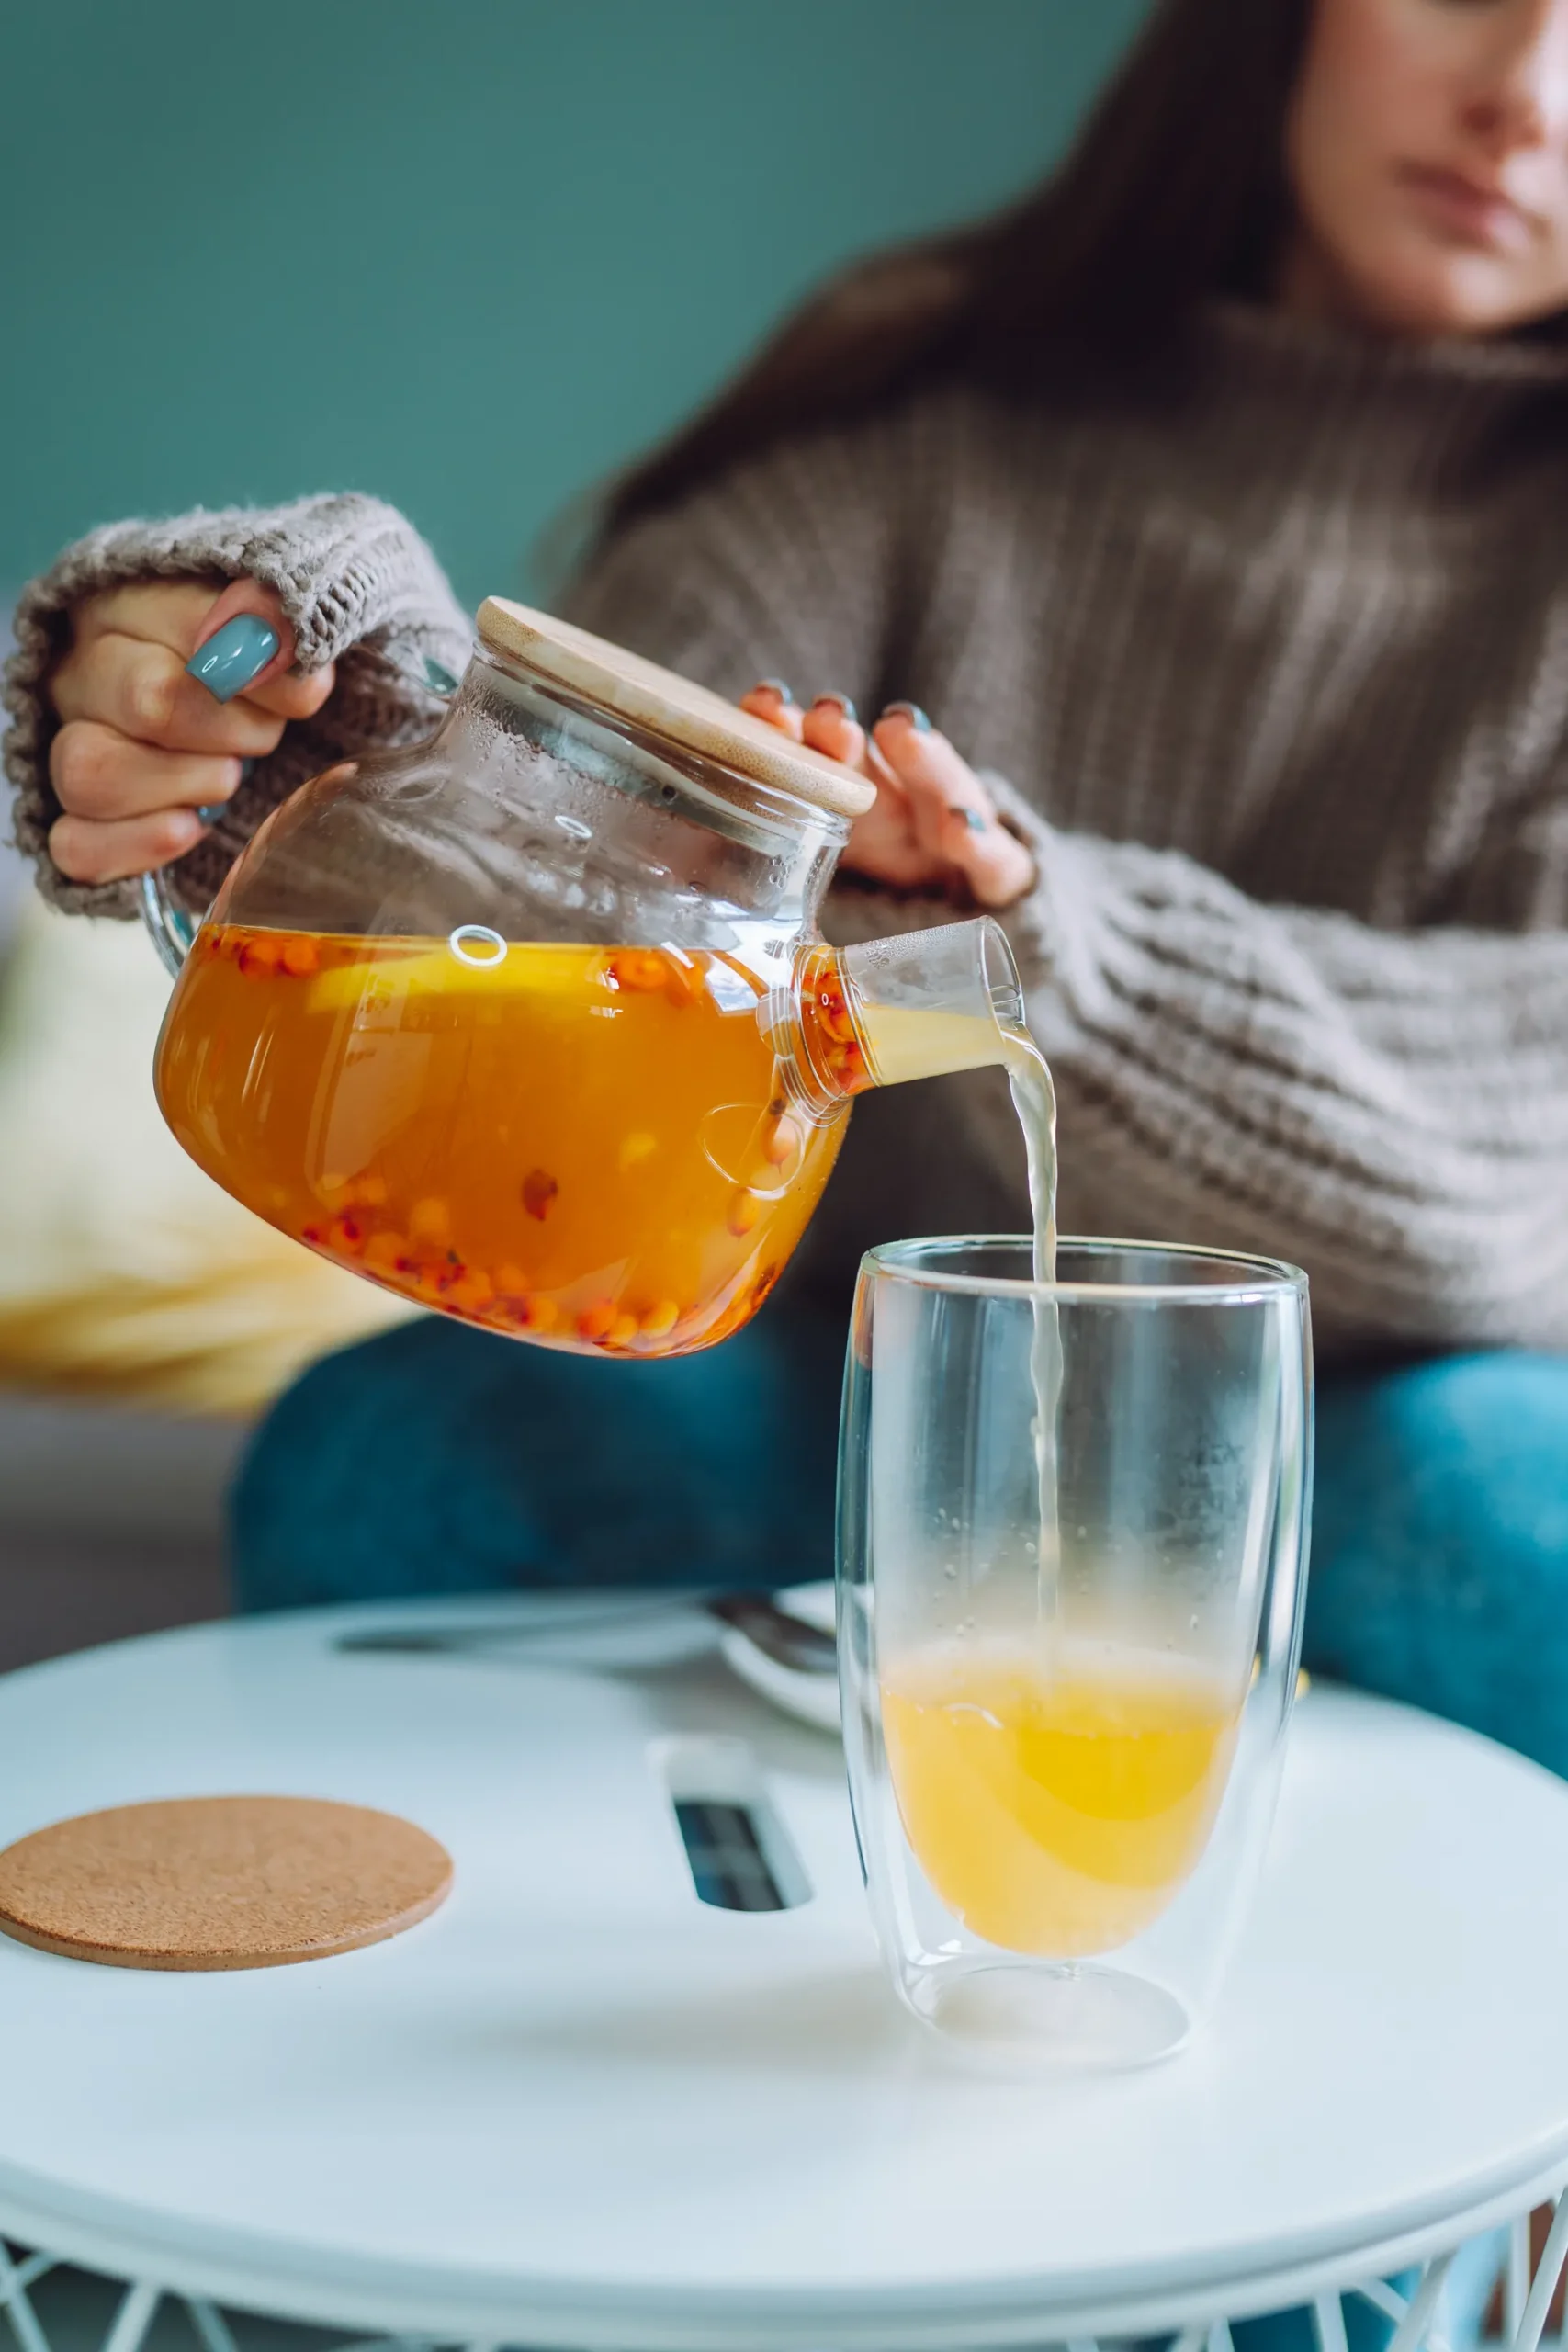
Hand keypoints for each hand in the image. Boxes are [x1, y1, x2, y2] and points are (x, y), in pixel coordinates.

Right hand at [46, 578, 335, 885]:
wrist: (295, 735)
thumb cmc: (296, 666)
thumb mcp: (321, 609)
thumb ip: (302, 600)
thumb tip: (279, 638)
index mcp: (133, 595)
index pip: (177, 617)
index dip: (256, 657)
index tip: (311, 686)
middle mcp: (88, 666)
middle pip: (145, 698)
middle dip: (233, 726)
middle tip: (270, 737)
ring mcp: (75, 744)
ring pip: (90, 772)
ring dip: (185, 784)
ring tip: (232, 779)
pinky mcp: (78, 824)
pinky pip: (75, 844)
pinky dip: (136, 845)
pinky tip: (190, 829)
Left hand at [739, 683, 1034, 909]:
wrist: (997, 931)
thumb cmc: (897, 906)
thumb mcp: (831, 903)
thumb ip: (766, 895)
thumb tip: (665, 902)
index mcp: (847, 813)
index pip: (814, 764)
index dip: (788, 733)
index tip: (762, 704)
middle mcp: (899, 810)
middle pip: (870, 766)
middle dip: (844, 737)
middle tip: (825, 718)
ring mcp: (953, 835)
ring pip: (938, 788)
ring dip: (917, 756)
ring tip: (899, 730)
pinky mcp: (1000, 874)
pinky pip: (994, 859)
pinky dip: (979, 841)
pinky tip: (958, 829)